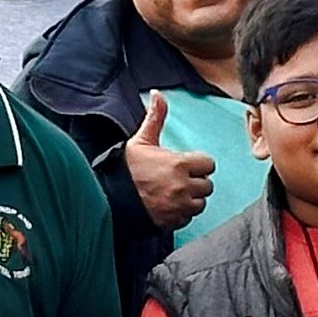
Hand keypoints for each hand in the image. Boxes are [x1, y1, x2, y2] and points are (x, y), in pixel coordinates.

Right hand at [123, 90, 215, 231]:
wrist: (109, 200)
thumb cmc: (125, 170)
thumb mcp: (141, 140)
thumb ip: (155, 117)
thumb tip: (157, 94)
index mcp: (179, 164)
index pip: (208, 164)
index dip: (198, 163)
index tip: (187, 164)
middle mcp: (183, 186)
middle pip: (207, 185)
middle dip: (196, 181)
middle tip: (180, 179)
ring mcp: (179, 206)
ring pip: (200, 203)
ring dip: (191, 198)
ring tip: (175, 193)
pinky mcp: (173, 222)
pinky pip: (188, 218)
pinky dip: (182, 213)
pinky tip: (169, 206)